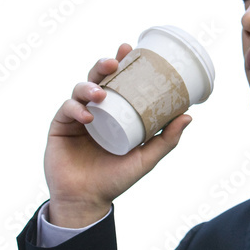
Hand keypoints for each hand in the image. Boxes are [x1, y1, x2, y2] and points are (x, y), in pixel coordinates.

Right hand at [44, 43, 191, 226]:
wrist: (88, 200)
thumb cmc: (116, 179)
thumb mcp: (146, 158)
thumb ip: (166, 139)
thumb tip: (189, 115)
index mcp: (115, 112)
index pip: (118, 82)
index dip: (122, 63)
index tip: (131, 49)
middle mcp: (95, 110)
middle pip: (97, 79)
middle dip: (104, 65)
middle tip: (115, 61)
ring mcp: (76, 117)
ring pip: (80, 89)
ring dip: (90, 86)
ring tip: (101, 94)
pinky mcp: (60, 127)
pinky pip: (67, 110)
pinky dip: (76, 108)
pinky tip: (88, 115)